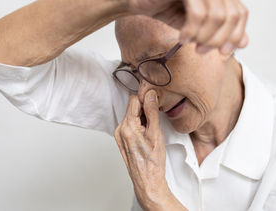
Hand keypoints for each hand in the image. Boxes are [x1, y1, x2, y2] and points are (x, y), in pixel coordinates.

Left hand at [114, 90, 180, 209]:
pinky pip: (131, 124)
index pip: (134, 99)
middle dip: (145, 110)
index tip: (156, 105)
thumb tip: (150, 94)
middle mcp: (120, 129)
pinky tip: (147, 135)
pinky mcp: (122, 139)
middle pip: (133, 107)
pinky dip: (139, 125)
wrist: (148, 181)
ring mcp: (120, 135)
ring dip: (143, 118)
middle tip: (155, 121)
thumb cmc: (153, 161)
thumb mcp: (156, 132)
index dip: (147, 99)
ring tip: (151, 130)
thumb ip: (152, 111)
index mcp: (127, 126)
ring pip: (132, 115)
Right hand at [123, 0, 248, 54]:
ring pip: (216, 15)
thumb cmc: (165, 7)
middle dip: (218, 39)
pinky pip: (198, 12)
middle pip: (230, 15)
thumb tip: (245, 43)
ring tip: (191, 43)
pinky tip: (182, 37)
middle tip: (202, 51)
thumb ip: (221, 30)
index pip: (240, 12)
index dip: (235, 36)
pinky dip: (192, 30)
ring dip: (203, 36)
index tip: (223, 53)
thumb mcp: (198, 24)